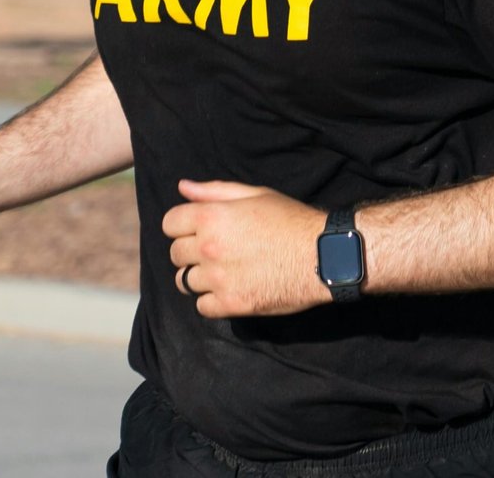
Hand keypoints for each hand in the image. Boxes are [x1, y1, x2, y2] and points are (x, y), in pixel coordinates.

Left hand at [162, 180, 329, 318]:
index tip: (199, 229)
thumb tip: (183, 187)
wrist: (324, 254)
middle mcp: (208, 248)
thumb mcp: (256, 195)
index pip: (170, 223)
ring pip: (184, 281)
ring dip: (199, 276)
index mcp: (212, 217)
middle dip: (191, 250)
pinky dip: (211, 300)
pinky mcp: (231, 303)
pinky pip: (202, 306)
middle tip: (217, 249)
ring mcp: (218, 278)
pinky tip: (230, 288)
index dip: (183, 225)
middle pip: (175, 253)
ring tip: (222, 271)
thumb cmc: (292, 220)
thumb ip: (215, 191)